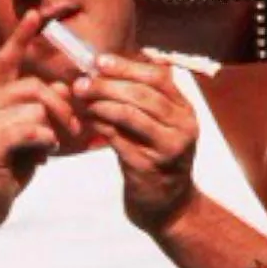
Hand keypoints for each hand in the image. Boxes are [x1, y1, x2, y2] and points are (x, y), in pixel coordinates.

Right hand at [0, 10, 82, 233]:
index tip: (36, 14)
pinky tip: (41, 157)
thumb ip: (39, 110)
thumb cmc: (6, 169)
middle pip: (34, 86)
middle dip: (62, 107)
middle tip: (74, 130)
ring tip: (47, 149)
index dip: (21, 37)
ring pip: (36, 109)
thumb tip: (65, 91)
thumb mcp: (26, 134)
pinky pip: (32, 130)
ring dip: (52, 131)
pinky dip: (45, 143)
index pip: (5, 60)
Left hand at [74, 54, 199, 233]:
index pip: (159, 76)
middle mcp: (184, 126)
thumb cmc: (154, 157)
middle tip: (82, 83)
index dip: (127, 66)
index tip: (99, 61)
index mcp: (184, 110)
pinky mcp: (149, 167)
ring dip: (101, 104)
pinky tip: (87, 121)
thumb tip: (103, 68)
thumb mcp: (156, 126)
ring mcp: (169, 148)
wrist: (168, 206)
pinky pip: (119, 139)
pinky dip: (100, 125)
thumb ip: (139, 99)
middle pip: (142, 94)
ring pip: (130, 114)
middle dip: (107, 84)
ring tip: (82, 100)